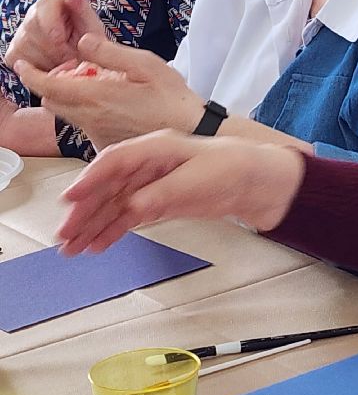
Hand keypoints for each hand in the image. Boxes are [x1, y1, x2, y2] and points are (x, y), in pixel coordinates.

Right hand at [5, 0, 107, 73]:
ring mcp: (20, 35)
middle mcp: (31, 15)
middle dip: (55, 49)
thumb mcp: (91, 25)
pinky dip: (38, 69)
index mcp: (51, 3)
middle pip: (32, 31)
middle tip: (72, 57)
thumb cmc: (89, 42)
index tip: (62, 39)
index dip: (51, 27)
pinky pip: (20, 62)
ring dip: (48, 61)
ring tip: (65, 62)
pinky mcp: (13, 53)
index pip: (41, 9)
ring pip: (25, 48)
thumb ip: (82, 7)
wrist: (84, 61)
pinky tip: (53, 67)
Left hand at [13, 33, 205, 151]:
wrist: (191, 131)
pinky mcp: (104, 143)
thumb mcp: (146, 64)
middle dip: (50, 84)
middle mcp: (91, 116)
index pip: (47, 84)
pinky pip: (83, 127)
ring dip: (67, 99)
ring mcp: (96, 132)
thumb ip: (110, 52)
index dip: (29, 74)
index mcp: (97, 94)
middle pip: (51, 100)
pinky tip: (110, 108)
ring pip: (65, 114)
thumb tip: (83, 41)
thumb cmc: (173, 98)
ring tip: (91, 87)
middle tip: (68, 72)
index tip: (21, 64)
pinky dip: (85, 114)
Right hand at [55, 130, 306, 254]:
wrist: (256, 181)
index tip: (70, 200)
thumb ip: (162, 194)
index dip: (90, 180)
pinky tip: (96, 244)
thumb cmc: (232, 168)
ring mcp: (151, 182)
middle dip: (84, 211)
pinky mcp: (158, 200)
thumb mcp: (196, 181)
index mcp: (156, 147)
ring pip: (113, 205)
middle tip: (64, 235)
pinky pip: (128, 216)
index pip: (114, 162)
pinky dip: (111, 230)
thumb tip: (132, 207)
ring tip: (71, 247)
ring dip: (92, 225)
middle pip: (107, 187)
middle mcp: (148, 163)